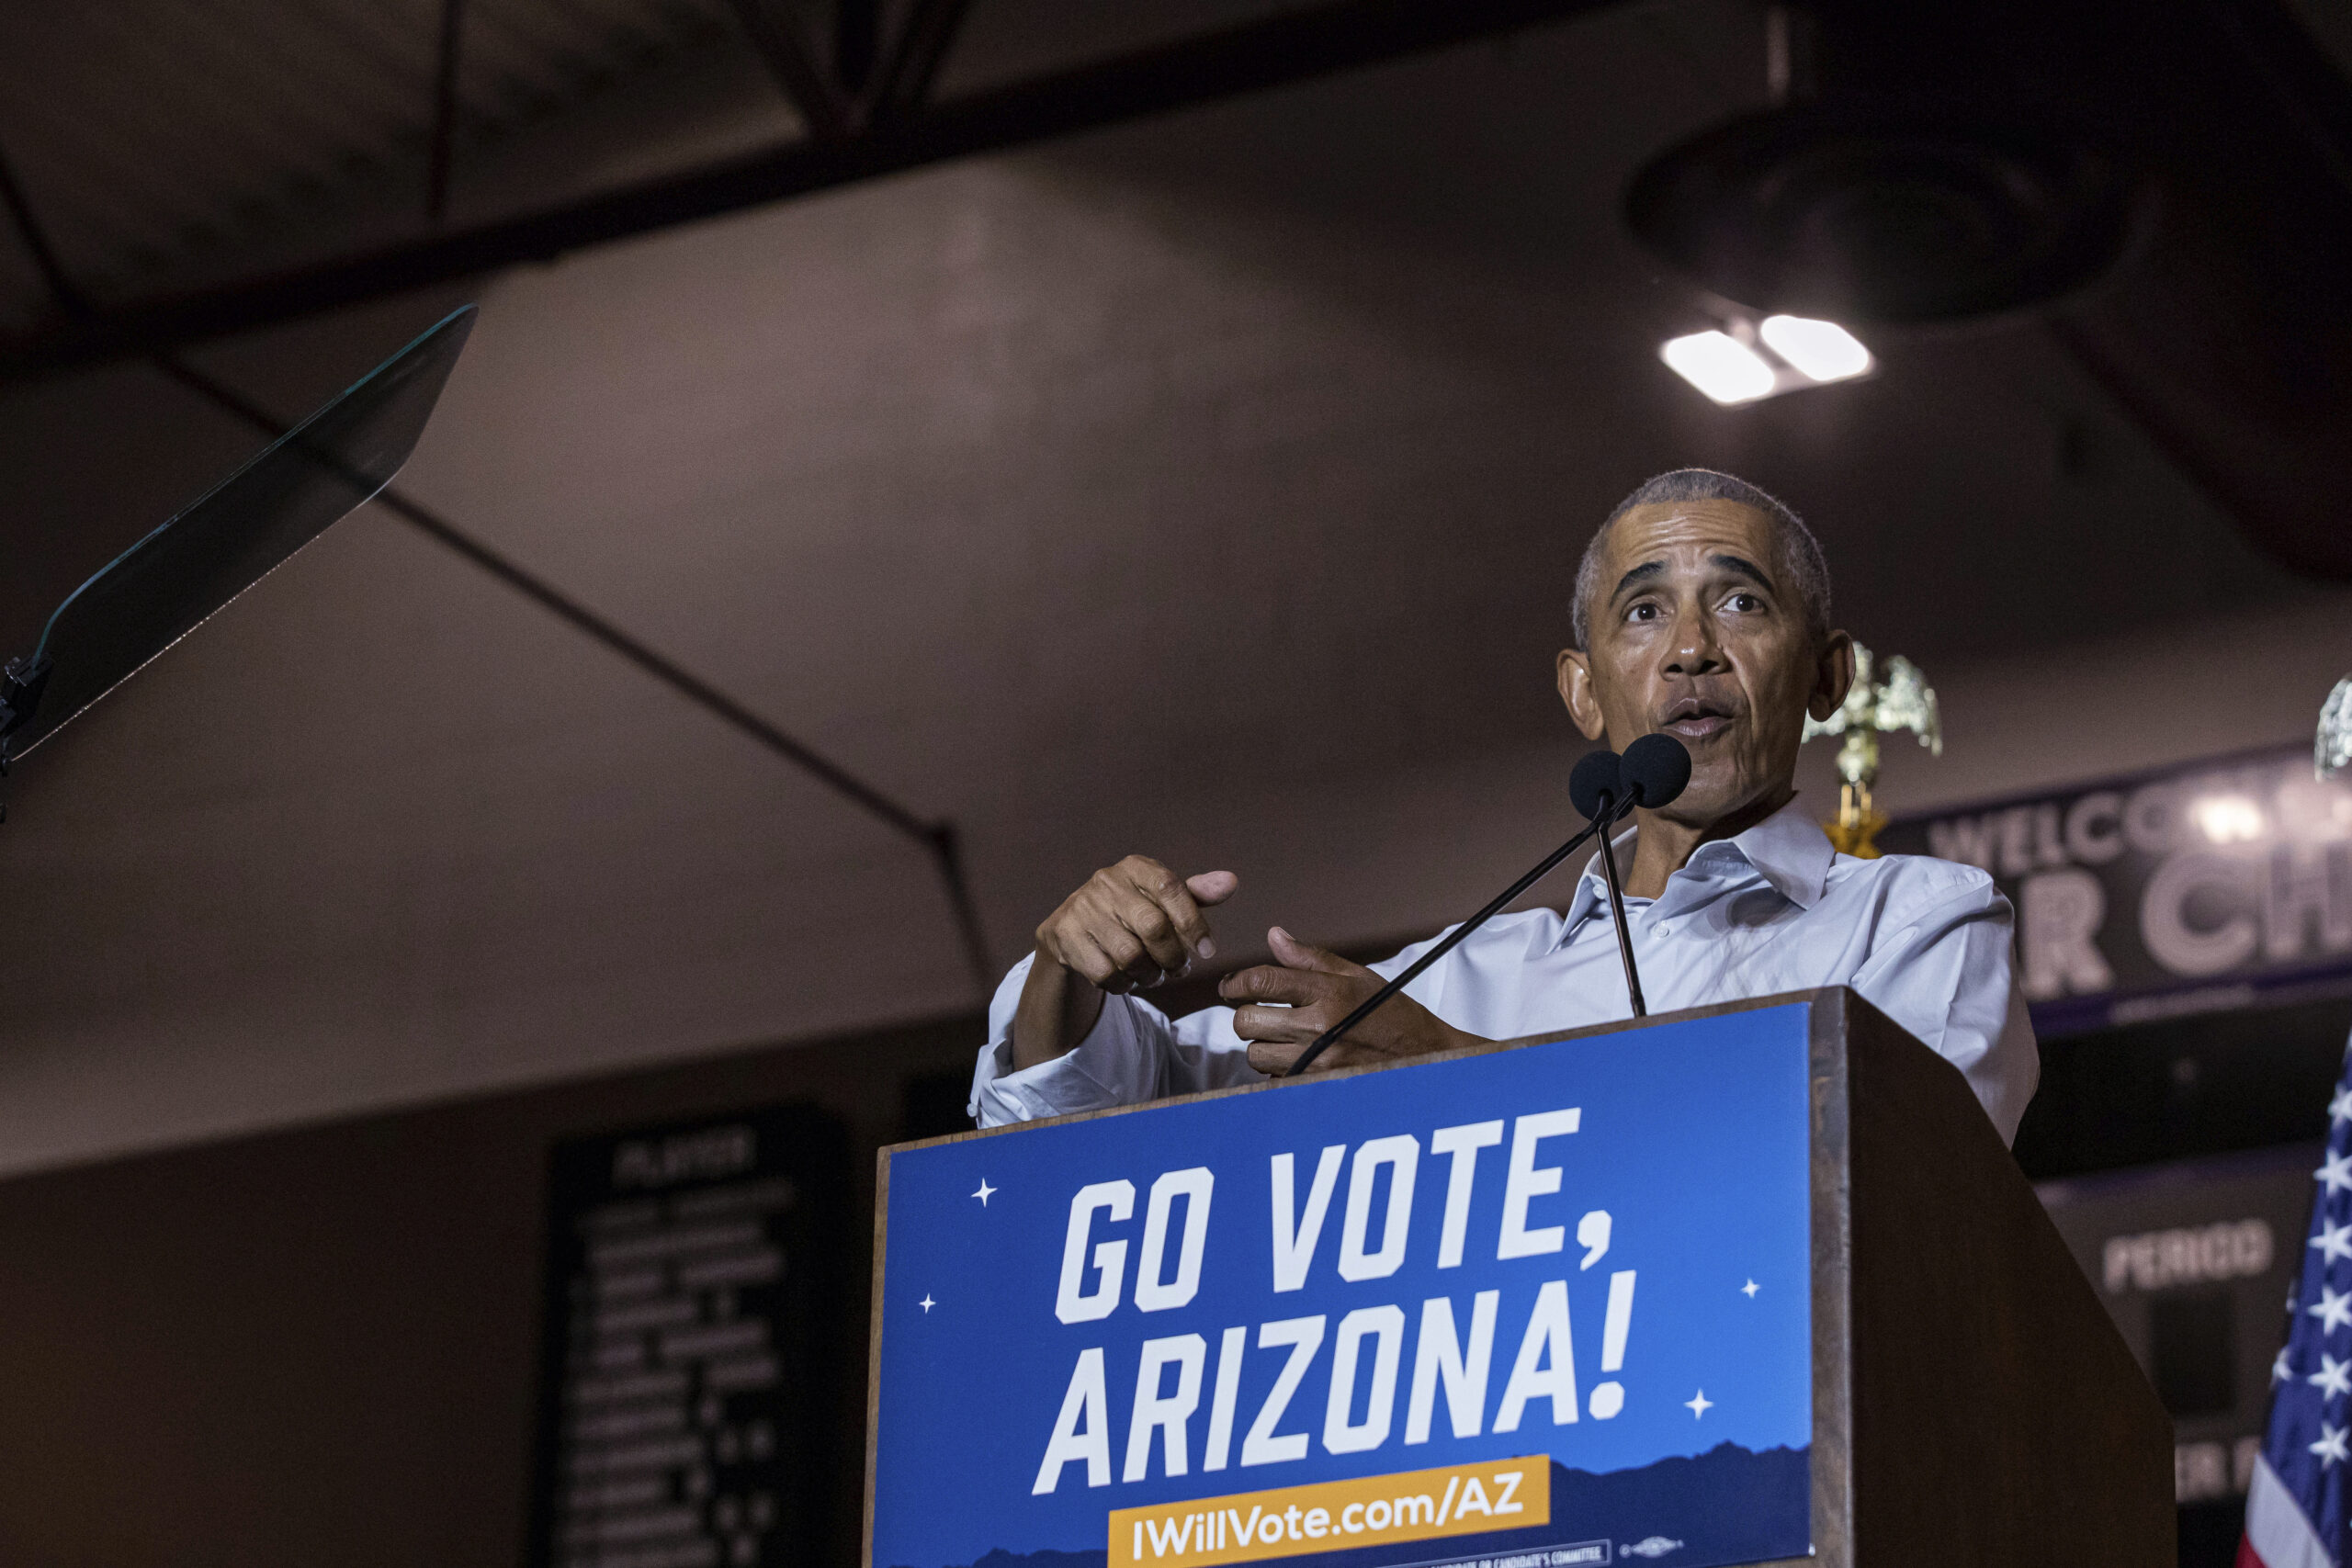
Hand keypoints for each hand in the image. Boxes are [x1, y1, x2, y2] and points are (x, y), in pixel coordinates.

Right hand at [1013, 856, 1236, 1069]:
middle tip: (1180, 969)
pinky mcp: (1065, 936)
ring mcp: (1082, 909)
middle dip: (1173, 957)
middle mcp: (1106, 881)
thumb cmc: (1130, 913)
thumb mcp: (1160, 900)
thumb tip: (1231, 881)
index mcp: (1135, 867)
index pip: (1171, 887)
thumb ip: (1195, 895)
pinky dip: (1124, 984)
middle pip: (1154, 927)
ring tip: (1154, 975)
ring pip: (1131, 956)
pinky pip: (1106, 973)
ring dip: (1150, 975)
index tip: (1208, 951)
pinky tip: (1128, 979)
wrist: (1072, 929)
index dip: (1194, 922)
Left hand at [1221, 926, 1480, 1075]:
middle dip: (1247, 1015)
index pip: (1262, 980)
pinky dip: (1277, 1071)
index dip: (1236, 982)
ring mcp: (1317, 1062)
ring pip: (1256, 1055)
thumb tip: (1274, 936)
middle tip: (1260, 1012)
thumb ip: (1310, 958)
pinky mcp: (1318, 1088)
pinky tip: (1296, 1059)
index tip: (1231, 986)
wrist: (1424, 1056)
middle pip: (1247, 1022)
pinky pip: (1274, 1081)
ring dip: (1262, 1046)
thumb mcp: (1357, 975)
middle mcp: (1319, 1027)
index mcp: (1328, 992)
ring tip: (1283, 1037)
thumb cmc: (1391, 1012)